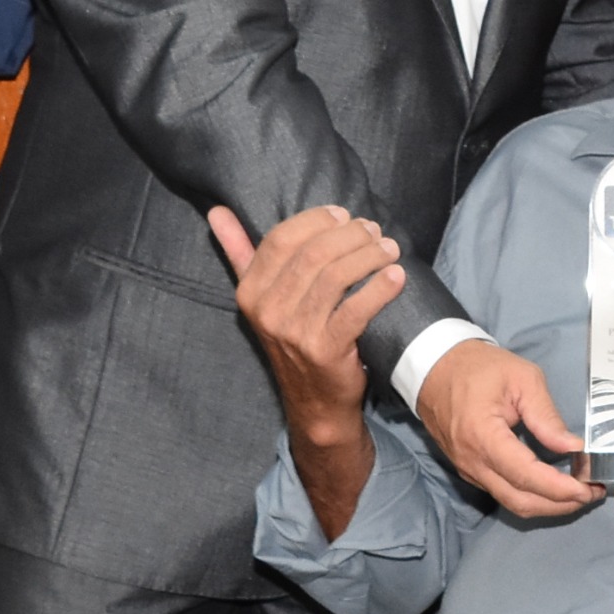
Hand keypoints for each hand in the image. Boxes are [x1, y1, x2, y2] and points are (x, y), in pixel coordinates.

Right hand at [208, 203, 402, 448]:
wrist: (315, 401)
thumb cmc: (293, 338)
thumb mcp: (260, 298)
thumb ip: (239, 253)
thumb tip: (217, 212)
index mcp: (249, 292)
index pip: (281, 238)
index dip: (316, 220)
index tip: (343, 215)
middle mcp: (267, 312)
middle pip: (313, 254)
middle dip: (349, 235)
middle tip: (374, 231)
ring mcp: (295, 333)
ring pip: (336, 277)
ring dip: (369, 256)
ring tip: (389, 249)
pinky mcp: (325, 350)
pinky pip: (355, 309)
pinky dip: (380, 288)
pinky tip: (396, 276)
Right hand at [415, 339, 600, 519]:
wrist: (436, 367)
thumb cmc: (478, 367)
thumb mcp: (522, 379)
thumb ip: (547, 416)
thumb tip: (573, 447)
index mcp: (483, 436)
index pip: (526, 475)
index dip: (559, 488)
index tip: (587, 488)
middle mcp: (472, 461)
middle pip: (520, 501)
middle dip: (559, 505)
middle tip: (590, 494)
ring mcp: (468, 470)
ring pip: (511, 502)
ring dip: (547, 504)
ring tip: (577, 493)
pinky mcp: (469, 470)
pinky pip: (502, 493)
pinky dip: (531, 495)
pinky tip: (552, 485)